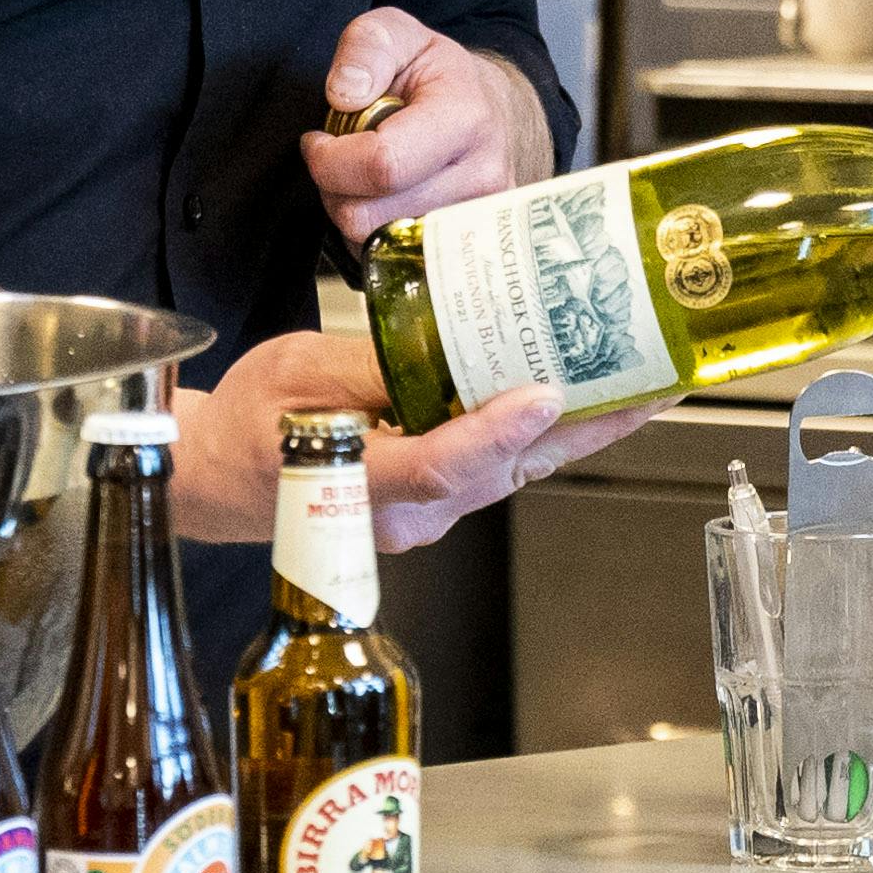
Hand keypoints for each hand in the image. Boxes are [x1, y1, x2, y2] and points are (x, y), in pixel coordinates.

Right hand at [172, 328, 656, 550]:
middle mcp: (402, 514)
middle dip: (585, 429)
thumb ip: (373, 370)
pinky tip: (586, 401)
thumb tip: (445, 355)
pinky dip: (544, 436)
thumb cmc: (252, 419)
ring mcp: (423, 518)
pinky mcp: (435, 505)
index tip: (545, 393)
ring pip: (512, 473)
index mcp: (355, 483)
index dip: (496, 432)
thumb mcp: (299, 373)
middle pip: (503, 472)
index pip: (440, 463)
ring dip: (579, 432)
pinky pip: (498, 470)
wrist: (222, 473)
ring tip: (642, 385)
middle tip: (651, 385)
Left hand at [299, 12, 557, 245]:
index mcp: (466, 120)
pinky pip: (397, 263)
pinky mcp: (473, 253)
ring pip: (379, 245)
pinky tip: (386, 202)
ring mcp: (481, 224)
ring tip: (368, 178)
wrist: (493, 114)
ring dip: (354, 214)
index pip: (382, 166)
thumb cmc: (438, 76)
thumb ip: (366, 48)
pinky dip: (376, 237)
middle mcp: (484, 179)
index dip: (330, 160)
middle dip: (335, 190)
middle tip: (342, 160)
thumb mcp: (400, 35)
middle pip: (370, 216)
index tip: (318, 141)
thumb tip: (344, 94)